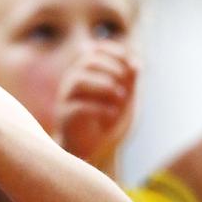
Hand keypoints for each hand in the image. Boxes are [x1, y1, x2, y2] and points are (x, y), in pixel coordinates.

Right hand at [53, 44, 138, 164]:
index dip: (114, 52)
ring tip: (121, 97)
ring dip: (104, 85)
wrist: (96, 150)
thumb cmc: (109, 120)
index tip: (133, 65)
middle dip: (112, 69)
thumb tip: (136, 64)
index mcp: (87, 72)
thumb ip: (130, 81)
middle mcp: (73, 81)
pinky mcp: (65, 117)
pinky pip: (78, 106)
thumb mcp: (125, 98)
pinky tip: (113, 113)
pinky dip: (99, 108)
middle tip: (127, 84)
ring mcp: (66, 98)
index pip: (96, 51)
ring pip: (79, 81)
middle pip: (87, 62)